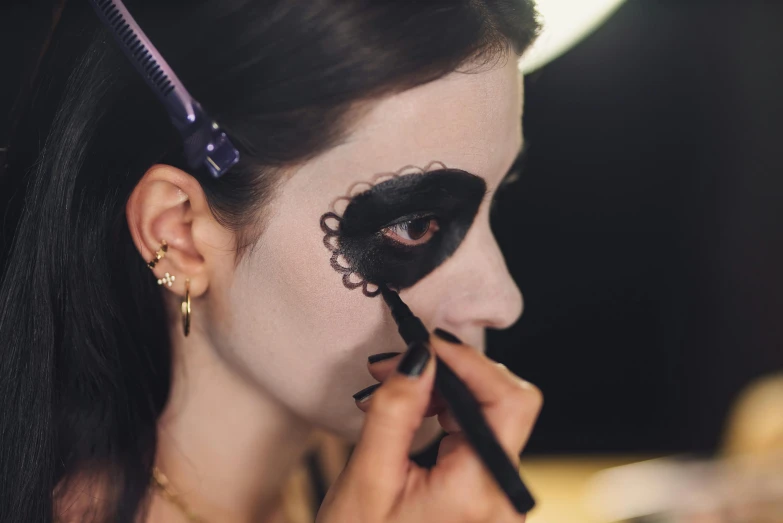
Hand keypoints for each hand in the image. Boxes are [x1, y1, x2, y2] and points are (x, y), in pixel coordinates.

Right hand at [316, 331, 542, 522]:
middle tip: (396, 362)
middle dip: (453, 370)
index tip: (425, 342)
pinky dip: (443, 413)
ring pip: (490, 414)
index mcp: (481, 490)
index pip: (509, 400)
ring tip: (390, 386)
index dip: (471, 360)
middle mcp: (502, 494)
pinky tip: (407, 410)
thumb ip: (396, 409)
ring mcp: (496, 497)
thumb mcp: (368, 477)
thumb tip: (420, 354)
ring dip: (443, 389)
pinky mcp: (483, 495)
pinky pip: (475, 436)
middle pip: (505, 402)